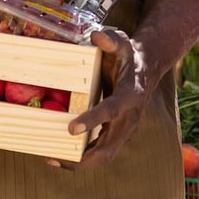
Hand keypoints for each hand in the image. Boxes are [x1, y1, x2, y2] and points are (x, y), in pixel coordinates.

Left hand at [53, 27, 153, 169]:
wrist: (145, 68)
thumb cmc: (129, 55)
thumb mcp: (122, 42)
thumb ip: (110, 39)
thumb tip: (96, 35)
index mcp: (130, 96)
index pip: (111, 111)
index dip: (92, 120)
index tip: (71, 128)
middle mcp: (130, 118)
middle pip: (109, 148)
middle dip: (82, 158)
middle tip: (54, 158)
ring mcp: (125, 130)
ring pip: (105, 155)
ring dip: (80, 162)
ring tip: (52, 159)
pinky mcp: (118, 135)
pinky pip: (102, 152)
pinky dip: (83, 157)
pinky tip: (61, 156)